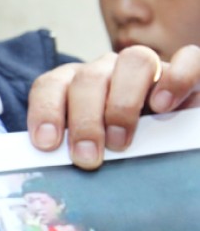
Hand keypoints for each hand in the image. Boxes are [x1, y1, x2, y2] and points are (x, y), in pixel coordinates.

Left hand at [28, 45, 199, 169]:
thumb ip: (72, 151)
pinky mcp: (182, 71)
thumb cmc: (113, 147)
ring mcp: (144, 68)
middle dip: (85, 121)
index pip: (50, 85)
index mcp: (73, 85)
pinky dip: (177, 79)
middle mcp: (106, 70)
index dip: (45, 111)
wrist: (162, 135)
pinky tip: (164, 107)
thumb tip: (55, 171)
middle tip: (87, 157)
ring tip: (121, 141)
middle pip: (89, 79)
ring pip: (134, 62)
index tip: (47, 144)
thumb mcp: (90, 149)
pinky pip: (187, 59)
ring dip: (123, 103)